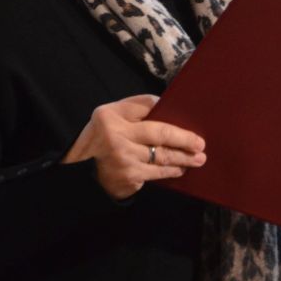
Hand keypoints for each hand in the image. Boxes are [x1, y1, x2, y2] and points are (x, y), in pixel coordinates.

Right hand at [63, 94, 205, 199]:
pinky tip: (180, 169)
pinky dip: (171, 171)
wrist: (79, 171)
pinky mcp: (129, 177)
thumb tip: (166, 104)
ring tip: (198, 159)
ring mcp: (123, 158)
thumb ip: (136, 108)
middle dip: (185, 139)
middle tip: (201, 144)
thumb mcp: (111, 116)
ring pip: (162, 156)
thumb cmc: (103, 138)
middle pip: (160, 134)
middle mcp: (116, 136)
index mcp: (111, 116)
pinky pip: (156, 172)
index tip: (190, 118)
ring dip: (183, 158)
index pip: (148, 107)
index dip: (168, 111)